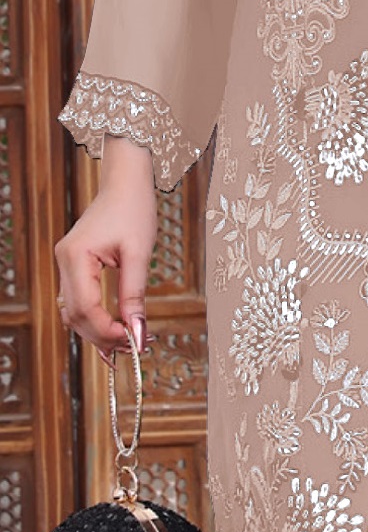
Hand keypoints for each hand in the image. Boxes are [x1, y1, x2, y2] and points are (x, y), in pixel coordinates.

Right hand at [56, 136, 157, 358]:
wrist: (125, 184)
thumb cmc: (133, 210)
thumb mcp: (139, 254)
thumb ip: (134, 295)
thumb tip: (138, 332)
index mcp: (75, 256)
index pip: (85, 307)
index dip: (106, 330)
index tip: (133, 342)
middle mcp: (63, 261)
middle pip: (75, 315)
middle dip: (102, 336)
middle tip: (133, 347)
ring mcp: (65, 264)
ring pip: (74, 312)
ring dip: (97, 330)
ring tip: (127, 342)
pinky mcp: (73, 266)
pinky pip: (79, 301)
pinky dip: (95, 318)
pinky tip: (115, 329)